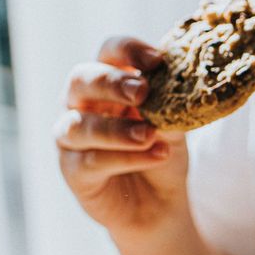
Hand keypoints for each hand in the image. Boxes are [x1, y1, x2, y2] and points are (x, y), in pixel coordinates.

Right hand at [55, 37, 189, 241]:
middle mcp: (81, 103)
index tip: (157, 60)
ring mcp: (71, 137)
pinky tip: (156, 155)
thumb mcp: (174, 126)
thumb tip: (184, 85)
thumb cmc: (161, 153)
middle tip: (142, 92)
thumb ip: (172, 105)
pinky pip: (92, 161)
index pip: (108, 51)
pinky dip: (126, 158)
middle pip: (81, 79)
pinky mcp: (73, 171)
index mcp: (108, 81)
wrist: (160, 205)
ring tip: (150, 135)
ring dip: (117, 129)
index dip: (128, 50)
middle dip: (111, 83)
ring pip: (79, 124)